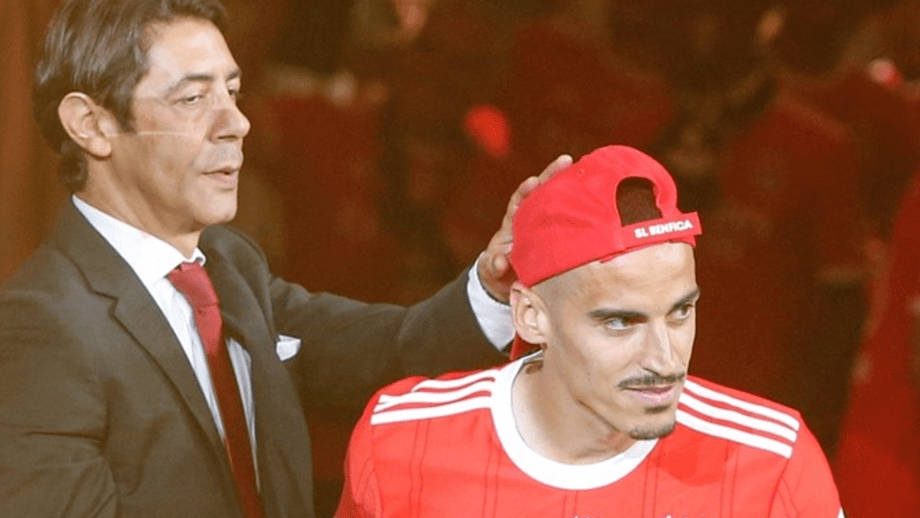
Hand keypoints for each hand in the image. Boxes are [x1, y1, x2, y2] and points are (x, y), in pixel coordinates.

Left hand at [478, 154, 572, 301]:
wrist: (509, 281)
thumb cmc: (497, 268)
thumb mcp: (491, 268)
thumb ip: (493, 264)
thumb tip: (501, 262)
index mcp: (513, 223)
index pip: (518, 202)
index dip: (525, 191)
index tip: (533, 182)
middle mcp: (530, 219)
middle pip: (541, 192)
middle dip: (552, 175)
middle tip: (566, 160)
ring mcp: (545, 226)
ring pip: (558, 202)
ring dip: (570, 186)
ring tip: (586, 171)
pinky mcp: (557, 237)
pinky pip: (570, 220)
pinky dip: (581, 209)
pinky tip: (596, 198)